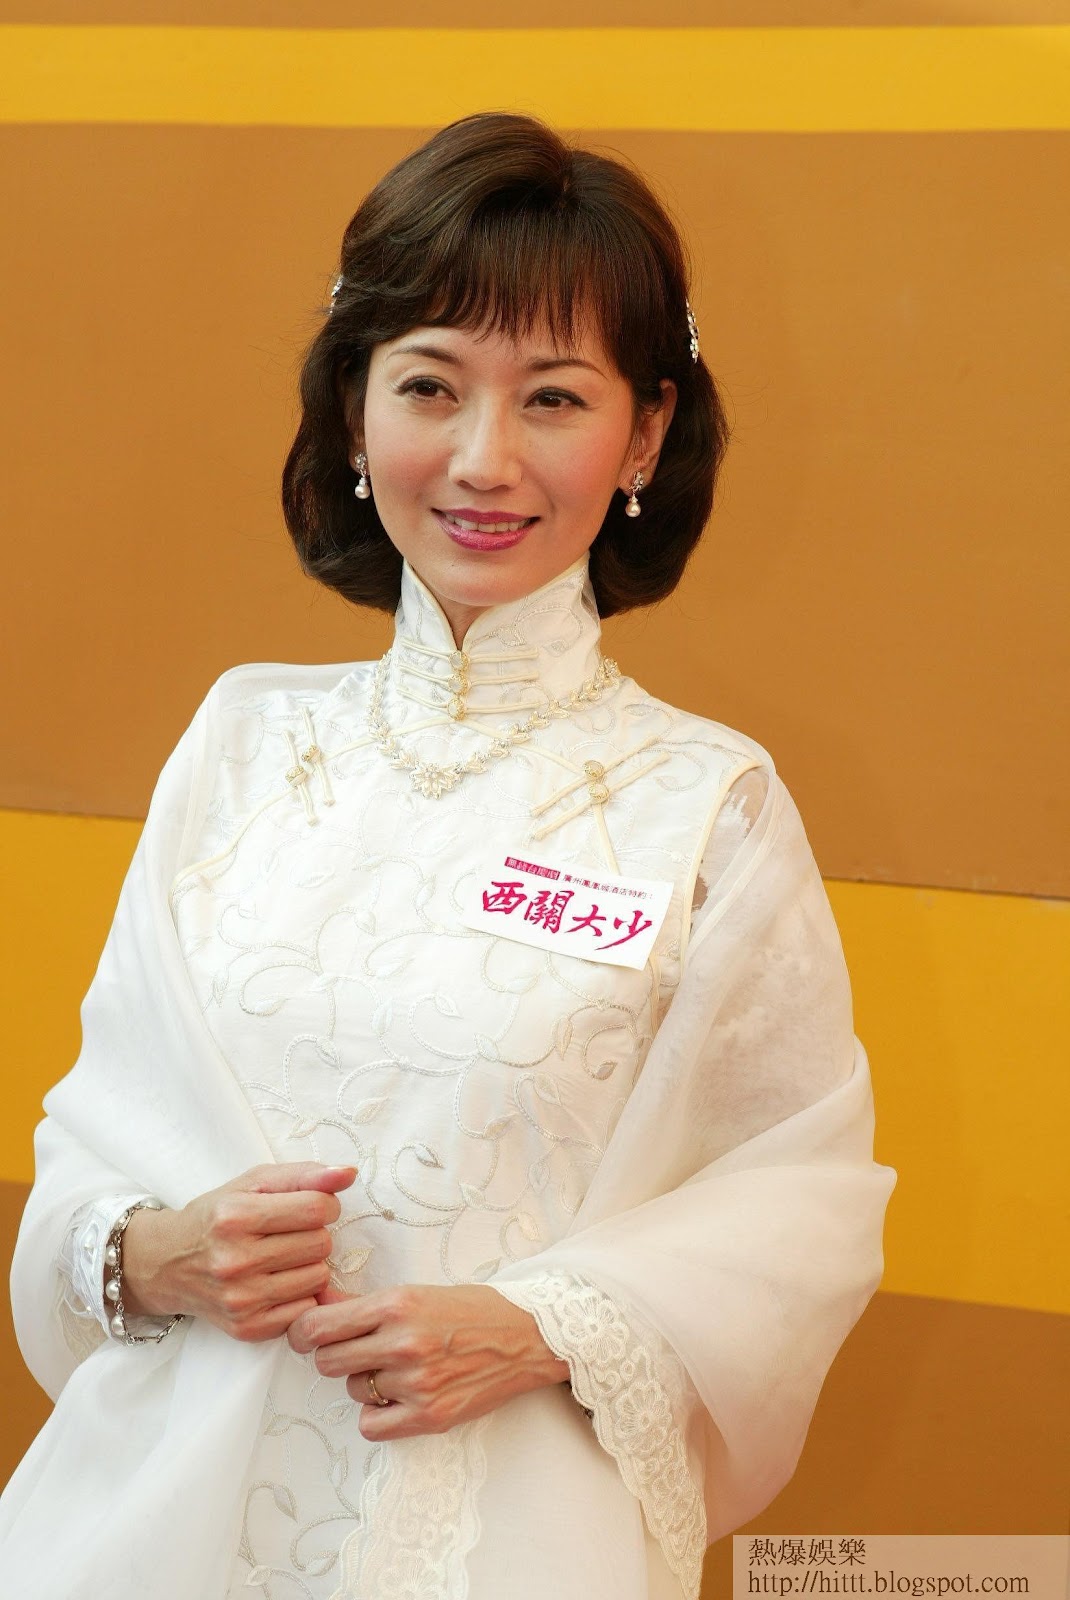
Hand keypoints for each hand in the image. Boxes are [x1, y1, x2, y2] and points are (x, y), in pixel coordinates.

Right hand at [120, 1163, 355, 1341]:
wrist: (168, 1263)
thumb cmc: (218, 1217)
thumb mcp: (253, 1183)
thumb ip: (304, 1174)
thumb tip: (349, 1174)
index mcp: (236, 1216)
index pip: (316, 1208)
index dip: (324, 1204)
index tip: (310, 1207)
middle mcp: (235, 1260)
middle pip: (321, 1244)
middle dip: (315, 1234)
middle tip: (291, 1234)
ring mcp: (241, 1299)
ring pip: (319, 1277)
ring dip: (310, 1265)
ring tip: (284, 1258)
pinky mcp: (247, 1328)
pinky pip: (306, 1309)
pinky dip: (301, 1295)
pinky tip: (279, 1282)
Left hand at [287, 1283, 569, 1439]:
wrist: (525, 1336)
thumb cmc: (469, 1309)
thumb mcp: (414, 1292)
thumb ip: (360, 1302)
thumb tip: (315, 1299)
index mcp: (396, 1304)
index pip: (320, 1326)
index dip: (302, 1332)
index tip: (304, 1334)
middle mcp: (402, 1343)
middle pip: (327, 1361)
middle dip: (333, 1355)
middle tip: (353, 1350)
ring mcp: (416, 1383)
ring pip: (353, 1390)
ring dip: (365, 1382)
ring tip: (395, 1368)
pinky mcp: (429, 1417)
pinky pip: (371, 1426)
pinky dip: (377, 1415)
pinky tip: (397, 1398)